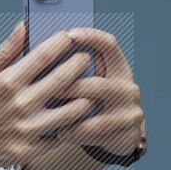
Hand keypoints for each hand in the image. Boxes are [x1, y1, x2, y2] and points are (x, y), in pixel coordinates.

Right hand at [0, 21, 97, 169]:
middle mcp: (19, 105)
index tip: (69, 39)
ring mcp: (26, 129)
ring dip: (83, 98)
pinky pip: (59, 138)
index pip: (44, 56)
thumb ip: (5, 51)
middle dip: (79, 65)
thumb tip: (23, 28)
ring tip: (86, 92)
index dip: (62, 43)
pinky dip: (70, 128)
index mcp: (7, 82)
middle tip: (85, 59)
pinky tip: (72, 120)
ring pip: (70, 112)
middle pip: (63, 80)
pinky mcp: (28, 149)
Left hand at [52, 26, 144, 156]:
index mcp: (118, 67)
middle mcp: (128, 86)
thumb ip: (72, 65)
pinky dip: (79, 134)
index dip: (92, 37)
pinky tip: (61, 133)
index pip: (110, 45)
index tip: (69, 35)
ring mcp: (130, 110)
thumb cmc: (91, 100)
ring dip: (73, 114)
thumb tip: (40, 41)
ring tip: (52, 117)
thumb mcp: (88, 80)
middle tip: (50, 90)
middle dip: (73, 87)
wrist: (117, 133)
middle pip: (100, 84)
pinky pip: (100, 135)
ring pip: (99, 113)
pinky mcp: (127, 132)